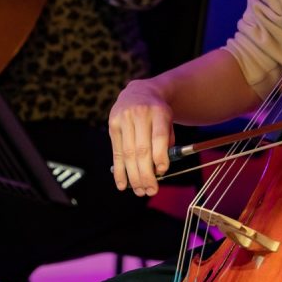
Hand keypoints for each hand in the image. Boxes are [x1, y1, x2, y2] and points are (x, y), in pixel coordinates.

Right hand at [108, 79, 174, 196]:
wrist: (139, 92)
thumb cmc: (157, 112)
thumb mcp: (168, 120)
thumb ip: (167, 141)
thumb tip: (160, 168)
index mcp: (158, 111)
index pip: (159, 136)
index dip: (160, 156)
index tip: (162, 172)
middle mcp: (139, 114)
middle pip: (141, 149)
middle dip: (146, 173)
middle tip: (151, 190)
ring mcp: (123, 119)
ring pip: (127, 153)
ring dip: (133, 176)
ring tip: (140, 190)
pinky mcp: (112, 126)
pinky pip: (116, 153)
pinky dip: (119, 171)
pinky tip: (122, 184)